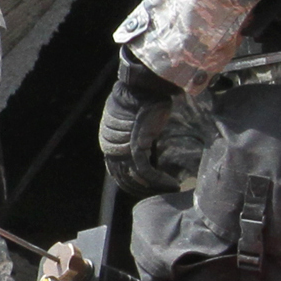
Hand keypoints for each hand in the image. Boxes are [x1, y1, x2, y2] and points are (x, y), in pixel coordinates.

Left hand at [96, 55, 182, 193]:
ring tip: (170, 191)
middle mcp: (111, 147)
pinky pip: (145, 170)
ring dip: (153, 188)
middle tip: (162, 194)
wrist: (143, 85)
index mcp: (109, 142)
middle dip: (143, 189)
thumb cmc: (142, 99)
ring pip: (134, 178)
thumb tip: (147, 153)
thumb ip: (137, 139)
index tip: (150, 189)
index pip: (116, 171)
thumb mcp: (136, 123)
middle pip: (124, 178)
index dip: (132, 183)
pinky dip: (159, 180)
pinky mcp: (136, 145)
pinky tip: (172, 184)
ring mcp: (122, 147)